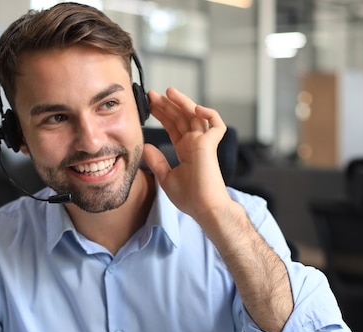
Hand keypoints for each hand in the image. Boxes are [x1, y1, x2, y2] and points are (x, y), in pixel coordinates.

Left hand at [143, 87, 230, 220]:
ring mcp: (204, 143)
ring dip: (183, 102)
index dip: (162, 114)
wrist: (203, 208)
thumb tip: (146, 146)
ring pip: (195, 115)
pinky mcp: (211, 145)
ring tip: (168, 92)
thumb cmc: (189, 198)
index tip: (149, 106)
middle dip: (167, 104)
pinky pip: (216, 124)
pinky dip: (209, 114)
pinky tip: (196, 108)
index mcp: (185, 150)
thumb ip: (157, 161)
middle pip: (181, 117)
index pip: (173, 126)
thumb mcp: (165, 177)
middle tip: (152, 95)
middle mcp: (195, 143)